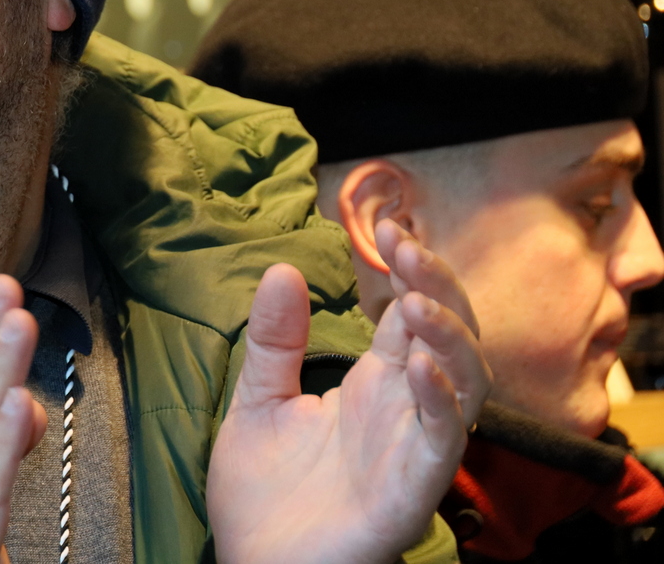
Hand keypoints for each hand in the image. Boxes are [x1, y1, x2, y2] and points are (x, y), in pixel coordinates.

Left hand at [208, 220, 490, 563]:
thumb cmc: (264, 496)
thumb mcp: (256, 400)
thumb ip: (273, 340)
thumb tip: (282, 267)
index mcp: (370, 385)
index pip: (407, 315)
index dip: (409, 270)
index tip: (388, 226)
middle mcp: (402, 410)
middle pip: (447, 336)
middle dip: (436, 286)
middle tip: (405, 245)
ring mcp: (412, 448)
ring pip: (465, 384)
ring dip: (447, 337)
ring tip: (414, 301)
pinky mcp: (411, 491)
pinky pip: (443, 442)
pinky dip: (440, 401)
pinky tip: (416, 366)